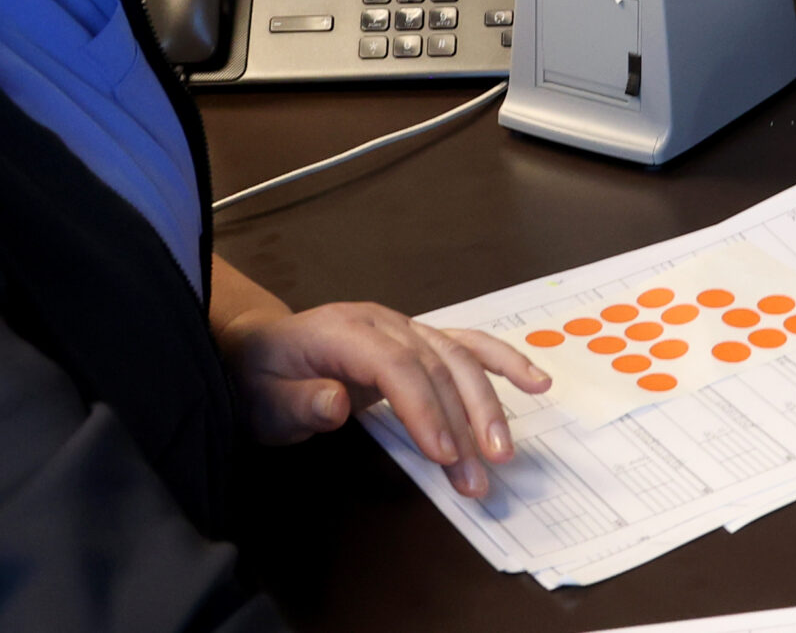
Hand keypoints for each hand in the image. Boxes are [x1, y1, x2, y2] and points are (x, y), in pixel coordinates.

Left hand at [218, 300, 549, 493]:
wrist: (260, 352)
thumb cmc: (261, 379)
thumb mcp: (263, 399)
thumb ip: (297, 402)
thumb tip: (335, 403)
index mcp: (342, 331)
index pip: (395, 365)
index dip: (424, 408)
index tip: (444, 454)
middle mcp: (382, 323)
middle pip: (436, 364)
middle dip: (464, 419)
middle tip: (481, 471)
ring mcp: (405, 328)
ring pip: (459, 358)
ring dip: (487, 404)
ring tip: (503, 451)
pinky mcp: (418, 342)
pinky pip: (467, 347)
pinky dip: (504, 363)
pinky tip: (535, 382)